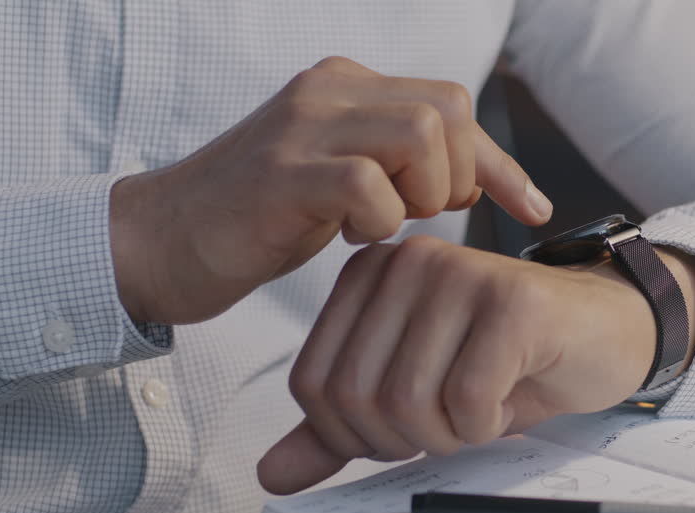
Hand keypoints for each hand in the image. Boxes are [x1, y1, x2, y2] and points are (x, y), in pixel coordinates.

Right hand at [109, 56, 551, 324]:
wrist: (161, 241)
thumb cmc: (258, 219)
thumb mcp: (345, 186)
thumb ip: (403, 171)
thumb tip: (476, 179)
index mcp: (347, 88)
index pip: (453, 105)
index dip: (501, 162)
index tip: (533, 209)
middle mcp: (328, 92)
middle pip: (448, 109)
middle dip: (460, 175)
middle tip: (425, 216)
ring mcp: (302, 127)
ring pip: (419, 132)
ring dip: (423, 193)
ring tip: (383, 223)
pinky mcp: (280, 172)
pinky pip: (366, 183)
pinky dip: (377, 221)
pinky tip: (346, 237)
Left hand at [256, 235, 661, 494]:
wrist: (603, 337)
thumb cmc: (508, 364)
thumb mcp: (415, 397)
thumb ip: (342, 431)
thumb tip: (271, 475)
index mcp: (370, 277)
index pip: (314, 385)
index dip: (354, 436)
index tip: (407, 430)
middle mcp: (408, 261)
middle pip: (358, 397)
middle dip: (405, 440)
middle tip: (451, 426)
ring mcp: (460, 275)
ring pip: (409, 401)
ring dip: (450, 434)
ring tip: (482, 409)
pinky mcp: (512, 303)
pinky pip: (468, 401)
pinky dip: (488, 425)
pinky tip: (510, 401)